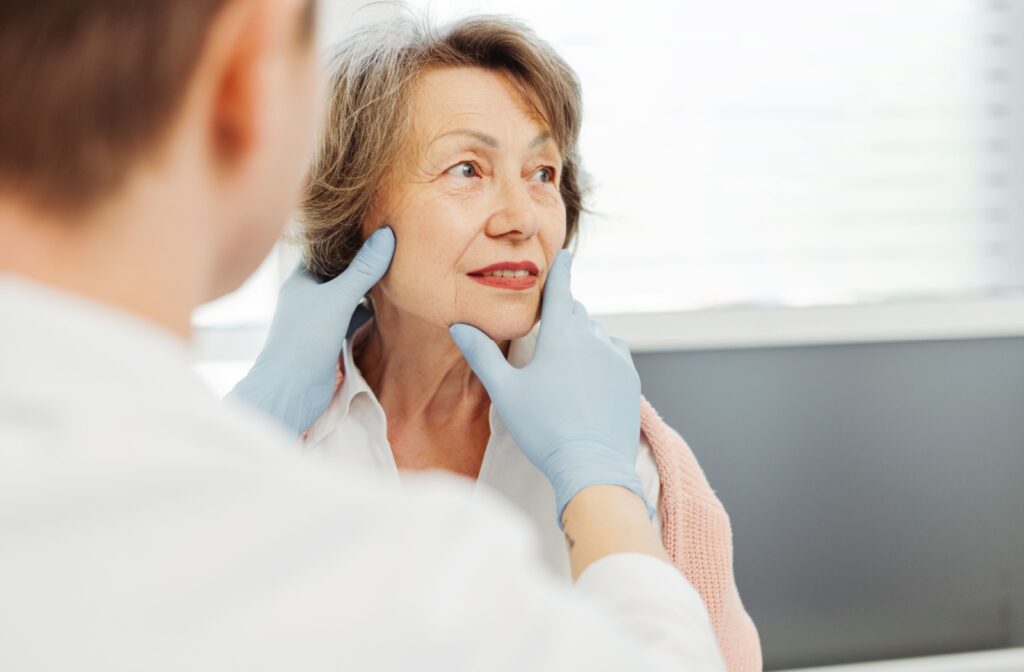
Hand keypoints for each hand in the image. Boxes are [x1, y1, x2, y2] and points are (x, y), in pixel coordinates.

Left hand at [227, 227, 394, 435]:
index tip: (377, 226)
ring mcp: (319, 318)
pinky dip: (369, 311)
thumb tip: (388, 235)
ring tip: (397, 272)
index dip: (351, 238)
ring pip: (348, 296)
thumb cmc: (305, 341)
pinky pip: (353, 317)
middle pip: (340, 272)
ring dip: (368, 288)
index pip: (327, 250)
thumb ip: (363, 269)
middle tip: (394, 247)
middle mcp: (308, 296)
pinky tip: (389, 306)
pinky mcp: (330, 338)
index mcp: (301, 279)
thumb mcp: (337, 299)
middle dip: (364, 263)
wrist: (290, 392)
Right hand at [449, 250, 649, 525]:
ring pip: (595, 334)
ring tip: (564, 361)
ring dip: (581, 337)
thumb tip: (459, 325)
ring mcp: (616, 358)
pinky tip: (587, 376)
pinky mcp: (629, 378)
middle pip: (576, 313)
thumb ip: (481, 354)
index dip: (560, 270)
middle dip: (562, 313)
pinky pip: (613, 354)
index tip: (564, 254)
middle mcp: (593, 338)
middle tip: (546, 328)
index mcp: (562, 334)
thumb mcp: (505, 391)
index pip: (561, 289)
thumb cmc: (544, 429)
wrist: (591, 465)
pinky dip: (600, 356)